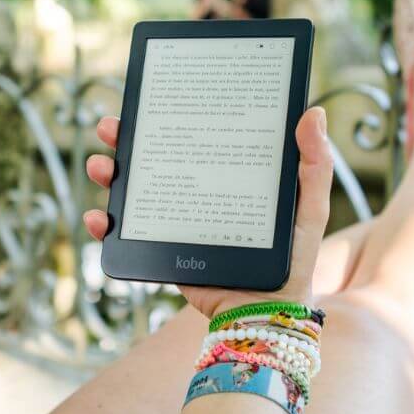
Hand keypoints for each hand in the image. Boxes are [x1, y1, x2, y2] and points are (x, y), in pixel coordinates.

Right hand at [83, 107, 332, 319]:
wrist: (265, 316)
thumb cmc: (294, 262)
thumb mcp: (309, 209)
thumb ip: (314, 166)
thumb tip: (313, 113)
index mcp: (226, 174)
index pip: (193, 135)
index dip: (169, 116)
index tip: (150, 97)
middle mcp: (196, 192)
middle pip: (154, 157)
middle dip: (125, 139)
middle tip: (110, 128)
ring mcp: (175, 222)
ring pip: (133, 190)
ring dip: (109, 174)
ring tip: (100, 166)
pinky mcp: (162, 250)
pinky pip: (126, 235)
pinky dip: (105, 224)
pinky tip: (99, 217)